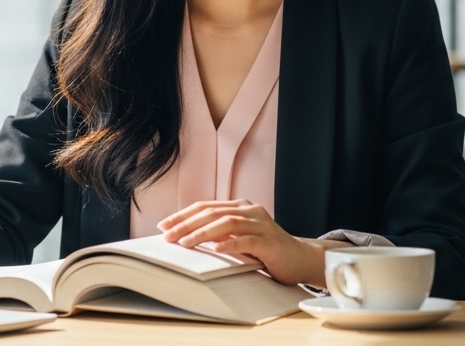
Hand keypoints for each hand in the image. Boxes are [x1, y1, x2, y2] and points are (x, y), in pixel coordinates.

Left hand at [157, 199, 341, 286]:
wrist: (300, 259)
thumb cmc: (266, 250)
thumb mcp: (239, 238)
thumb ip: (219, 233)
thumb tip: (185, 237)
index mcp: (240, 207)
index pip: (205, 206)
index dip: (183, 215)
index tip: (164, 225)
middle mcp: (250, 210)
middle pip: (212, 212)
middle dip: (187, 224)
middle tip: (168, 236)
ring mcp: (261, 224)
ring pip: (227, 223)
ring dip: (203, 233)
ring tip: (185, 243)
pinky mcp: (269, 241)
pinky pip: (247, 240)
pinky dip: (229, 243)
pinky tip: (216, 249)